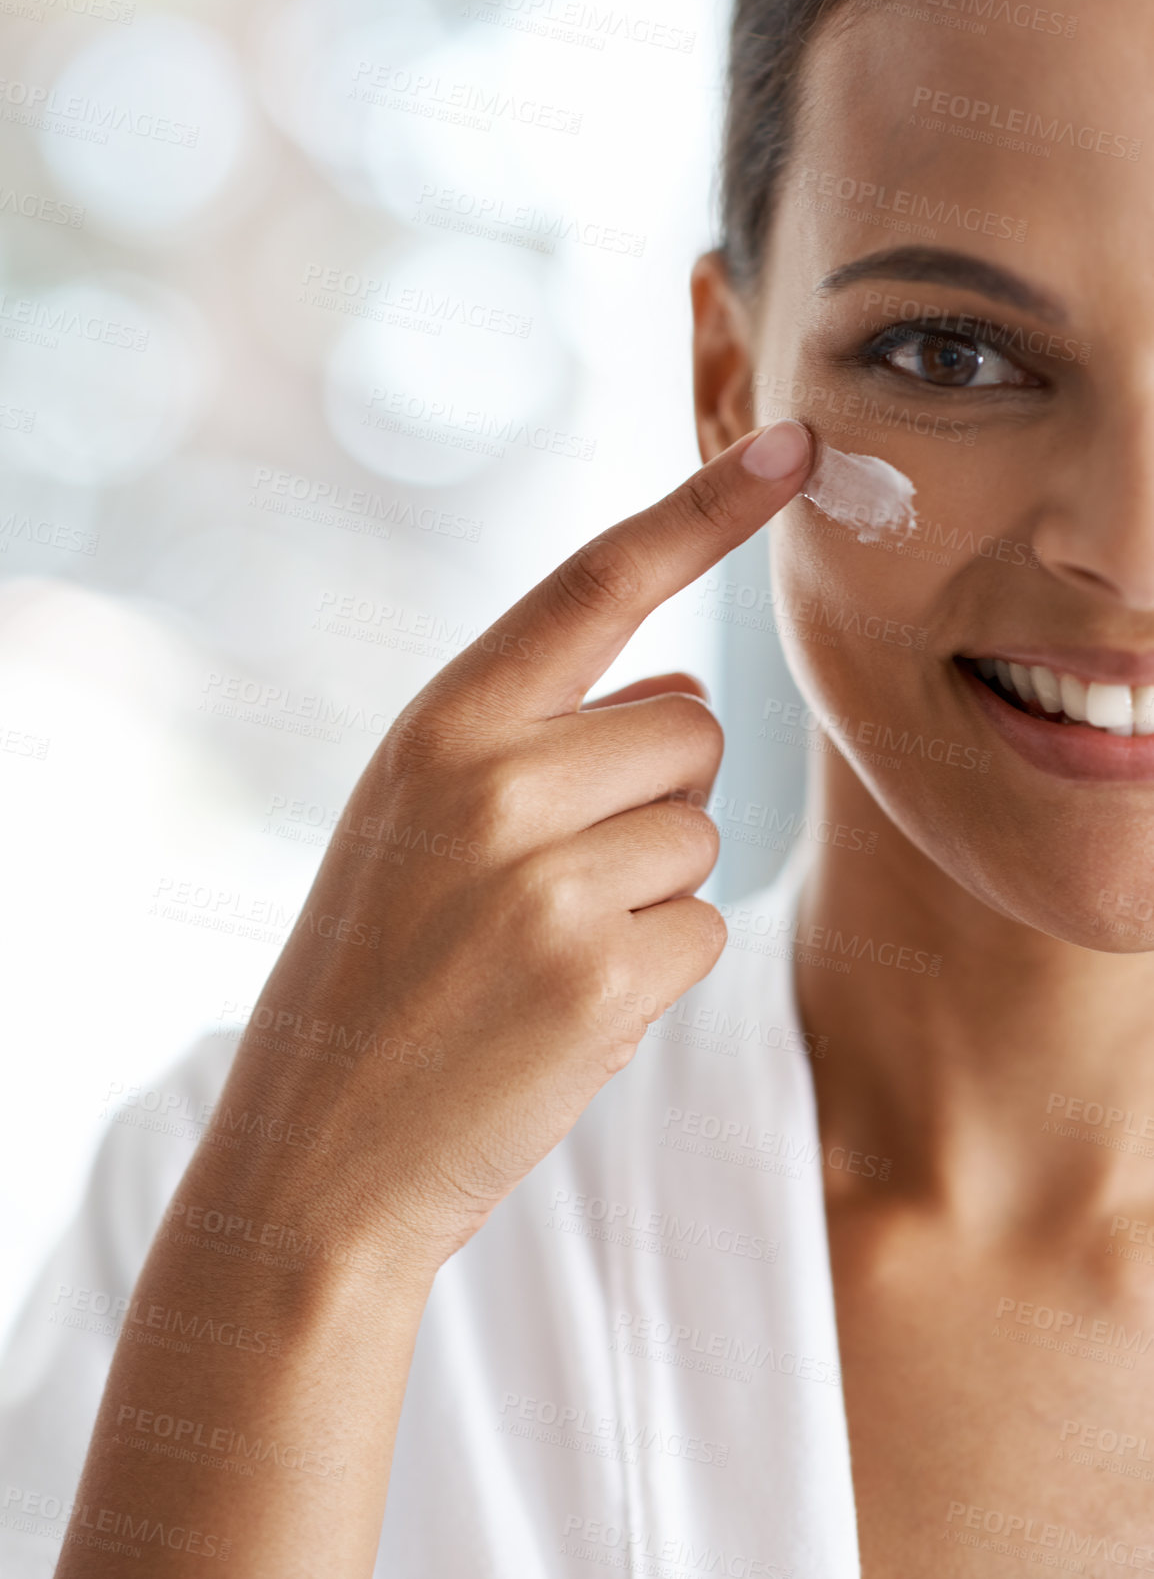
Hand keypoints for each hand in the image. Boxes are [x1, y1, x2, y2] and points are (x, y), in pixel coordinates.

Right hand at [234, 418, 812, 1270]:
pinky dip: (656, 968)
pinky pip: (704, 926)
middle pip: (693, 728)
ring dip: (651, 889)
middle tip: (554, 877)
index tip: (796, 448)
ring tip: (539, 950)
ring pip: (702, 829)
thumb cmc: (374, 975)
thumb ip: (542, 736)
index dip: (705, 508)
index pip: (598, 581)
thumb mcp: (418, 823)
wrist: (317, 1156)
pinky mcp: (603, 972)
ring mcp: (549, 875)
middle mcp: (494, 777)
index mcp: (440, 723)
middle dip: (657, 795)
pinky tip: (562, 1009)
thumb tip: (688, 689)